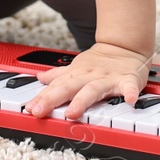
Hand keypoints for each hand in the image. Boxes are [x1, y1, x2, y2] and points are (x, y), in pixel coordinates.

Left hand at [23, 42, 149, 119]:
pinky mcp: (128, 80)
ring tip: (72, 113)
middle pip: (68, 87)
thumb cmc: (99, 62)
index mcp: (76, 74)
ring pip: (92, 89)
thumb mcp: (75, 67)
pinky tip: (130, 100)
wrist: (125, 47)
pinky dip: (130, 92)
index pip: (55, 87)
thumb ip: (58, 75)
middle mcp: (89, 76)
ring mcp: (108, 79)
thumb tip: (39, 78)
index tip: (29, 108)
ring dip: (82, 100)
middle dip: (52, 99)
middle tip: (39, 111)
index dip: (42, 97)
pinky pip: (129, 86)